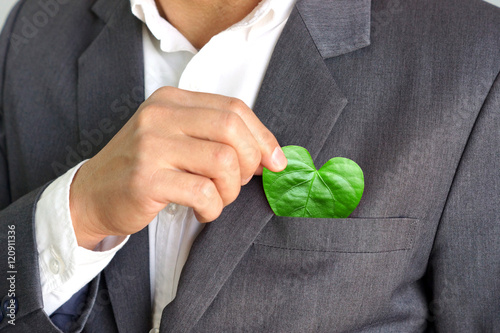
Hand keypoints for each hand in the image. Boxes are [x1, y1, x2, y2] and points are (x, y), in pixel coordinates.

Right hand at [69, 87, 286, 248]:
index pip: (234, 108)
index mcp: (172, 101)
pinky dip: (213, 208)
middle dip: (251, 162)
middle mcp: (161, 116)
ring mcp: (151, 146)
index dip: (263, 137)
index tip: (275, 162)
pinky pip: (203, 192)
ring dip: (231, 190)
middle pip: (232, 129)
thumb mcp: (177, 139)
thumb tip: (269, 155)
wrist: (92, 195)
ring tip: (217, 198)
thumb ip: (217, 138)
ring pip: (223, 161)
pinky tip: (202, 211)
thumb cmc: (143, 168)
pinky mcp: (147, 179)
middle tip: (240, 182)